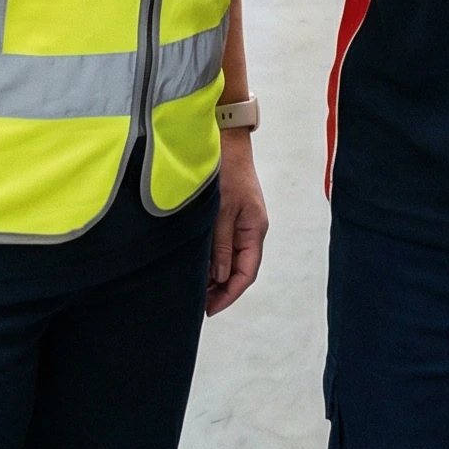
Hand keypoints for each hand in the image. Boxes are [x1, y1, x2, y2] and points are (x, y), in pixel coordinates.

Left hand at [207, 128, 267, 315]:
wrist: (226, 139)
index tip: (210, 309)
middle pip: (238, 269)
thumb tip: (219, 276)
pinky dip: (211, 257)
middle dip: (220, 289)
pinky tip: (196, 264)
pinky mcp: (230, 215)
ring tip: (193, 288)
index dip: (229, 294)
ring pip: (229, 258)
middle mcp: (250, 230)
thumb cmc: (228, 171)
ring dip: (214, 274)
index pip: (246, 273)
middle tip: (197, 303)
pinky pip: (223, 244)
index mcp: (254, 230)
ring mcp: (240, 222)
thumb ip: (221, 244)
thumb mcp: (222, 211)